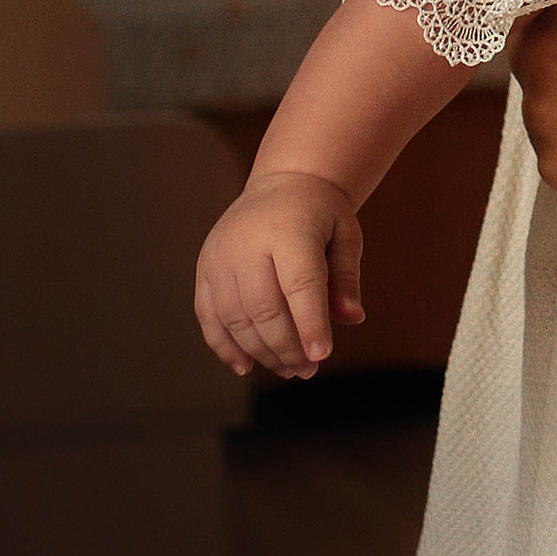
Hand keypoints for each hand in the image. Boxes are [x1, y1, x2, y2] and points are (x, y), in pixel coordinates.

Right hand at [195, 166, 364, 380]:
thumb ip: (346, 278)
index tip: (321, 355)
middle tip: (308, 370)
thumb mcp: (346, 235)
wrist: (282, 185)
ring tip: (289, 370)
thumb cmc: (319, 215)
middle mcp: (246, 242)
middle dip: (287, 347)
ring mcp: (220, 256)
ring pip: (235, 318)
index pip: (299, 284)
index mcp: (288, 228)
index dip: (310, 323)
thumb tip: (352, 318)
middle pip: (264, 308)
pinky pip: (208, 316)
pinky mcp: (204, 269)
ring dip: (262, 352)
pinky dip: (225, 345)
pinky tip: (247, 366)